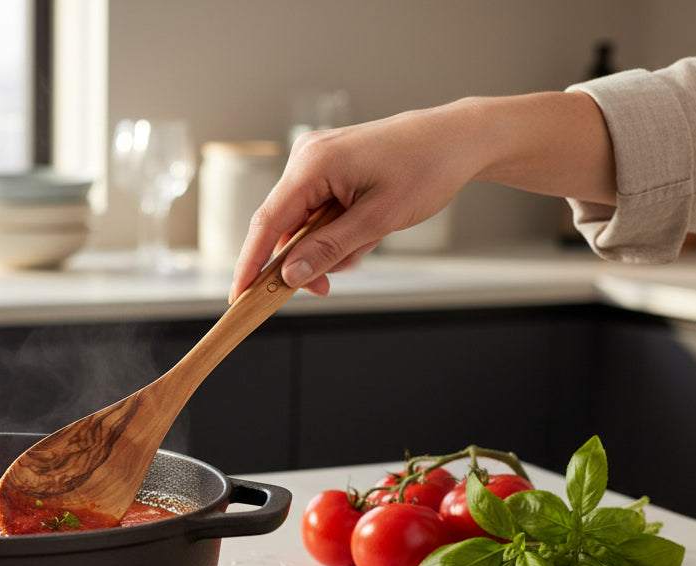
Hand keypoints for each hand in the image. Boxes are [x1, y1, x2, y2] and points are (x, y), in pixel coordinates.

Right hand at [230, 101, 485, 300]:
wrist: (457, 138)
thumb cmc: (425, 169)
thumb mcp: (378, 220)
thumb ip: (329, 249)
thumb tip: (289, 276)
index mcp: (312, 164)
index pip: (267, 223)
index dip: (250, 264)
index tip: (238, 297)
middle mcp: (306, 157)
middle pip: (284, 226)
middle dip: (306, 260)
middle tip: (328, 288)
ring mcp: (316, 159)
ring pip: (304, 223)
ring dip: (329, 245)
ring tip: (368, 242)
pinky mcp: (330, 166)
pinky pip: (318, 210)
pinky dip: (337, 229)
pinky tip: (365, 230)